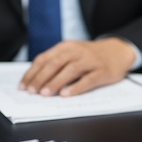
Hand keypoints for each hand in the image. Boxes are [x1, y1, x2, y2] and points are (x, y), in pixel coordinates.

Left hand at [18, 38, 134, 96]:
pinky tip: (66, 94)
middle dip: (41, 78)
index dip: (32, 72)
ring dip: (55, 82)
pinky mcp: (102, 71)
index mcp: (66, 46)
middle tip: (31, 91)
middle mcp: (77, 51)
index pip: (44, 58)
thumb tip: (36, 81)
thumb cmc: (90, 56)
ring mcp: (90, 61)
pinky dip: (76, 87)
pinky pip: (87, 79)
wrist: (118, 51)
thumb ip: (56, 63)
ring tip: (45, 94)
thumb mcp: (72, 53)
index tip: (23, 85)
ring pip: (70, 70)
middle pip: (55, 63)